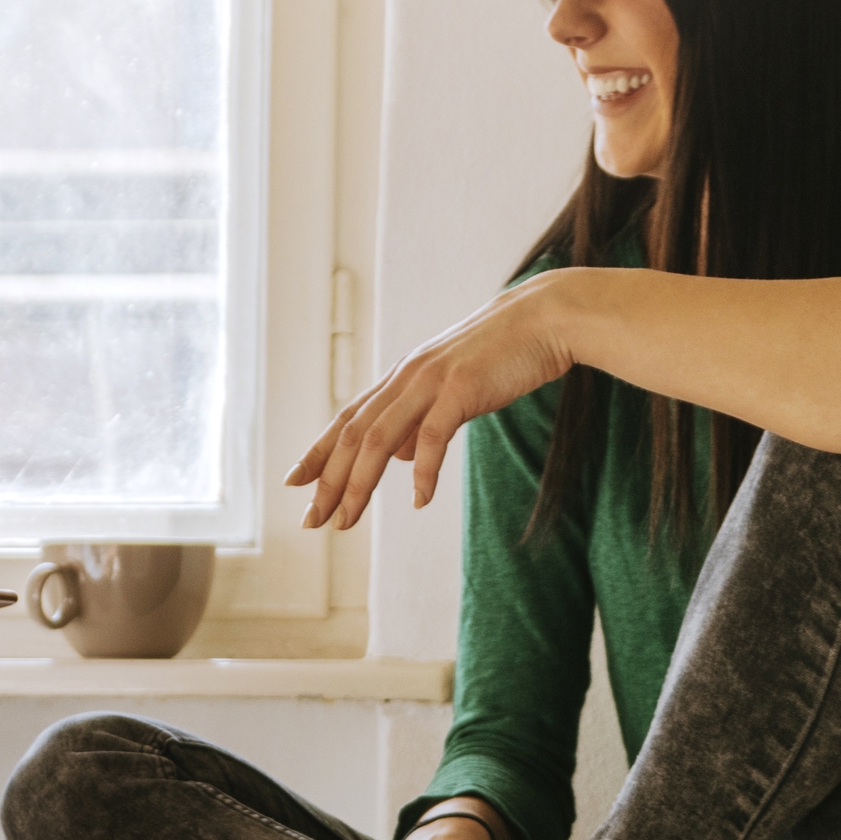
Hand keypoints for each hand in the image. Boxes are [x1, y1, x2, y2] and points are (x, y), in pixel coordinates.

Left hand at [289, 269, 591, 527]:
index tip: (294, 482)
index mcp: (402, 377)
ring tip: (346, 520)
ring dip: (359, 484)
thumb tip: (402, 457)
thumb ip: (423, 420)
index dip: (318, 450)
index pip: (348, 419)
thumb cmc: (503, 357)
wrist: (545, 319)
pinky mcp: (462, 388)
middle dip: (328, 480)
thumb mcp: (453, 390)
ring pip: (380, 438)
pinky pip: (434, 436)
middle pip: (353, 435)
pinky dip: (424, 472)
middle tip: (311, 520)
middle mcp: (406, 377)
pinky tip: (418, 502)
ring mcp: (431, 381)